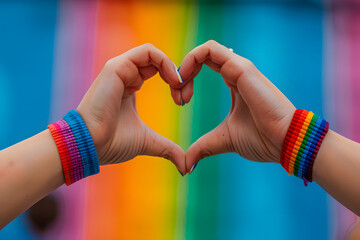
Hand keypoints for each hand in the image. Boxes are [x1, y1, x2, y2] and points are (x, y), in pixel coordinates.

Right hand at [76, 44, 185, 173]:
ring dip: (172, 67)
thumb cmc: (113, 143)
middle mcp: (125, 75)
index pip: (157, 71)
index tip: (182, 102)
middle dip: (177, 75)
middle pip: (157, 61)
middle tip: (183, 96)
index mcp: (130, 86)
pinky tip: (174, 80)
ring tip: (180, 85)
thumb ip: (167, 149)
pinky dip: (165, 61)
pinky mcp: (116, 67)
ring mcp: (120, 69)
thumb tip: (186, 167)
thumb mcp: (148, 142)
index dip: (175, 82)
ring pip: (152, 53)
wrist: (91, 146)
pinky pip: (147, 52)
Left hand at [177, 40, 295, 172]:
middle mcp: (236, 71)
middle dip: (182, 73)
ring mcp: (240, 68)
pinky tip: (184, 79)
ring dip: (185, 65)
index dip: (187, 79)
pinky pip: (211, 49)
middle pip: (202, 58)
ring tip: (178, 86)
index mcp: (234, 83)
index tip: (180, 101)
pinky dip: (191, 59)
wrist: (284, 143)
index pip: (204, 66)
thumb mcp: (223, 140)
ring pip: (206, 48)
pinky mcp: (242, 69)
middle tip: (177, 97)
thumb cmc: (261, 139)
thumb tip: (187, 164)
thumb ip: (204, 146)